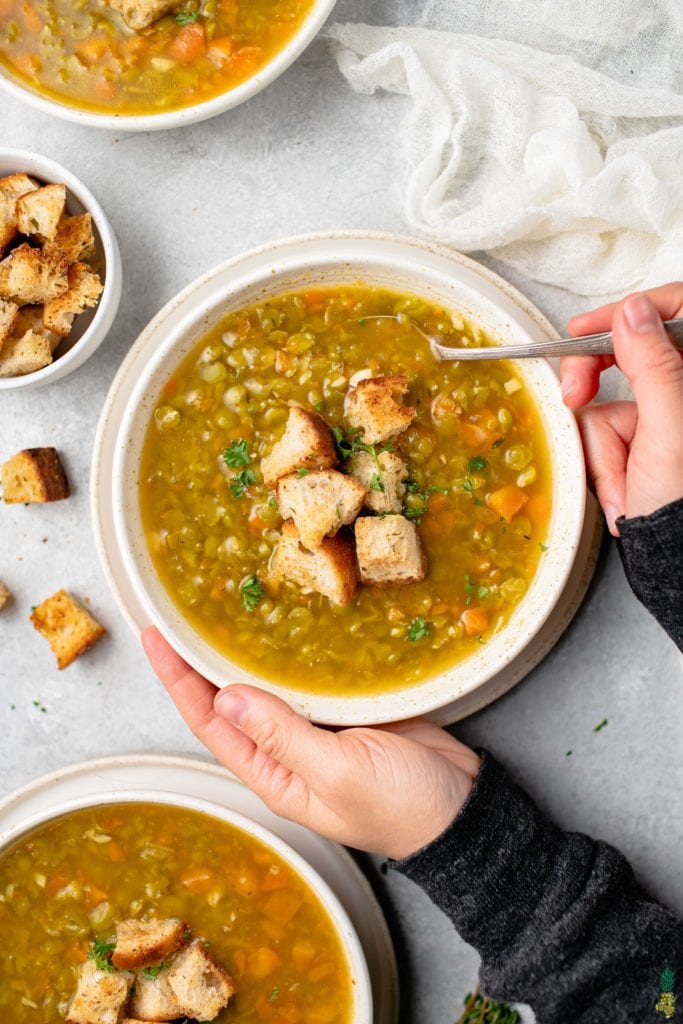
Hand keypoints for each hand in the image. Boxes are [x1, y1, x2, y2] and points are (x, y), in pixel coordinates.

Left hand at [142, 627, 479, 860]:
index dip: (179, 681)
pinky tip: (284, 626)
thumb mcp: (338, 773)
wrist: (462, 809)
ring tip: (218, 614)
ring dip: (242, 653)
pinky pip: (308, 678)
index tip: (157, 639)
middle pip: (231, 701)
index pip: (211, 723)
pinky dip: (291, 653)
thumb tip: (226, 698)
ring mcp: (318, 729)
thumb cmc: (402, 807)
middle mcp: (287, 752)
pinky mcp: (349, 710)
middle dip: (200, 662)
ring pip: (268, 685)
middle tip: (179, 615)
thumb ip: (283, 736)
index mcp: (275, 775)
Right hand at [559, 284, 682, 534]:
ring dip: (606, 448)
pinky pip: (606, 435)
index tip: (584, 328)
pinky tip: (626, 491)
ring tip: (626, 484)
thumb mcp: (669, 430)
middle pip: (630, 356)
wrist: (677, 563)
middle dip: (596, 387)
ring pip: (609, 404)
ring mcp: (662, 419)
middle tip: (574, 395)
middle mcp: (681, 393)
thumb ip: (653, 364)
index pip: (674, 310)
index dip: (627, 313)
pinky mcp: (643, 443)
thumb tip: (633, 312)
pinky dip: (607, 464)